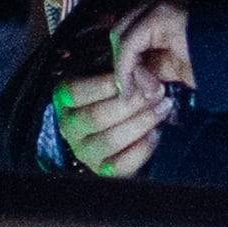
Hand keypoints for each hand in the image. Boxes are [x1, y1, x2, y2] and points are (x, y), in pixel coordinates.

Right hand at [57, 3, 193, 179]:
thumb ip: (117, 60)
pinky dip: (143, 147)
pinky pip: (122, 164)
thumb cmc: (123, 90)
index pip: (74, 90)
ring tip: (163, 106)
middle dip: (132, 102)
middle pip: (96, 116)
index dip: (105, 82)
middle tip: (158, 89)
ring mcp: (85, 151)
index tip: (135, 72)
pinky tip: (157, 132)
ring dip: (142, 122)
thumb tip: (131, 55)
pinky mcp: (104, 171)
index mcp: (64, 99)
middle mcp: (68, 127)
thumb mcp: (115, 69)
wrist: (131, 126)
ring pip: (110, 140)